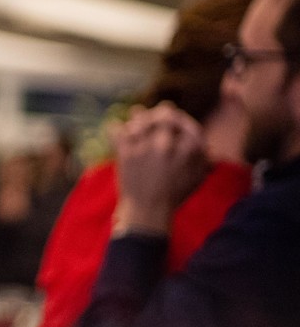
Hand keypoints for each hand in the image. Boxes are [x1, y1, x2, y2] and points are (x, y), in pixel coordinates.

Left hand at [113, 104, 207, 234]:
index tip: (175, 121)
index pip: (187, 123)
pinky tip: (120, 130)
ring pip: (141, 118)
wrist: (147, 212)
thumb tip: (209, 148)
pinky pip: (118, 128)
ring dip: (139, 119)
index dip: (181, 121)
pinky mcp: (126, 152)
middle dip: (160, 114)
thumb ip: (204, 160)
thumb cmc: (174, 195)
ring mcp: (145, 147)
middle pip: (165, 114)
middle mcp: (168, 145)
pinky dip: (117, 127)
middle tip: (155, 115)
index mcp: (190, 150)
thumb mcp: (197, 178)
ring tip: (137, 120)